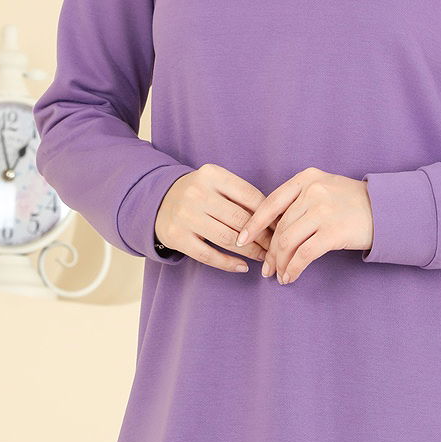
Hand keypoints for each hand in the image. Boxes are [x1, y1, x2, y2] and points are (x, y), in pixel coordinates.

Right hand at [155, 162, 279, 272]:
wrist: (159, 200)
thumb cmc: (200, 193)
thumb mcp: (217, 183)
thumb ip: (241, 195)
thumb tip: (277, 219)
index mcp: (212, 175)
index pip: (250, 196)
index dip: (270, 215)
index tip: (281, 227)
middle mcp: (197, 193)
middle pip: (241, 219)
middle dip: (263, 236)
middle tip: (275, 247)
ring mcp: (185, 215)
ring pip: (227, 238)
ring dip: (250, 251)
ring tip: (263, 257)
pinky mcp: (176, 236)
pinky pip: (208, 255)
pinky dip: (228, 263)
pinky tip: (242, 266)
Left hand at [235, 168, 373, 284]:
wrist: (386, 209)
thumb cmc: (351, 202)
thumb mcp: (323, 188)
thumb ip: (298, 201)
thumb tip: (269, 230)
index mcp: (306, 178)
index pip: (270, 202)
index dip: (253, 224)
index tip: (241, 240)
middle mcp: (313, 191)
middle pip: (279, 227)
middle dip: (270, 252)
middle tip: (266, 268)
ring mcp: (324, 211)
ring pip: (288, 242)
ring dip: (280, 263)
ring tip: (278, 275)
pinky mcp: (334, 232)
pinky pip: (304, 254)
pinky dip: (294, 268)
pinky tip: (291, 277)